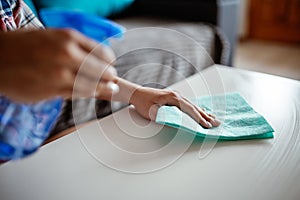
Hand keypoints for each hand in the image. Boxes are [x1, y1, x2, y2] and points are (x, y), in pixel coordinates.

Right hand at [0, 29, 117, 102]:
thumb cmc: (26, 46)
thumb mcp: (54, 37)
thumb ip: (78, 48)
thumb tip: (102, 62)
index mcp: (69, 38)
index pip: (105, 54)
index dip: (110, 63)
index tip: (110, 67)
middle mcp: (66, 55)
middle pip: (103, 73)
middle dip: (109, 78)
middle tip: (111, 81)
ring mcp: (59, 75)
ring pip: (92, 87)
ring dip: (101, 89)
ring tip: (105, 90)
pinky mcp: (51, 91)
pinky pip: (76, 95)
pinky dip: (84, 94)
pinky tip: (86, 92)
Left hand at [130, 87, 220, 127]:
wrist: (137, 93)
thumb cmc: (143, 102)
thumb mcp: (151, 111)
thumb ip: (163, 116)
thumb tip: (176, 122)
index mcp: (173, 98)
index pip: (190, 109)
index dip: (199, 118)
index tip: (207, 125)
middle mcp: (177, 95)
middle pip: (194, 107)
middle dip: (206, 116)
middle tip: (217, 123)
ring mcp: (176, 96)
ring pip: (193, 105)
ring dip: (203, 112)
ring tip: (214, 118)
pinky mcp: (174, 97)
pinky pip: (189, 104)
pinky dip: (197, 109)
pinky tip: (203, 111)